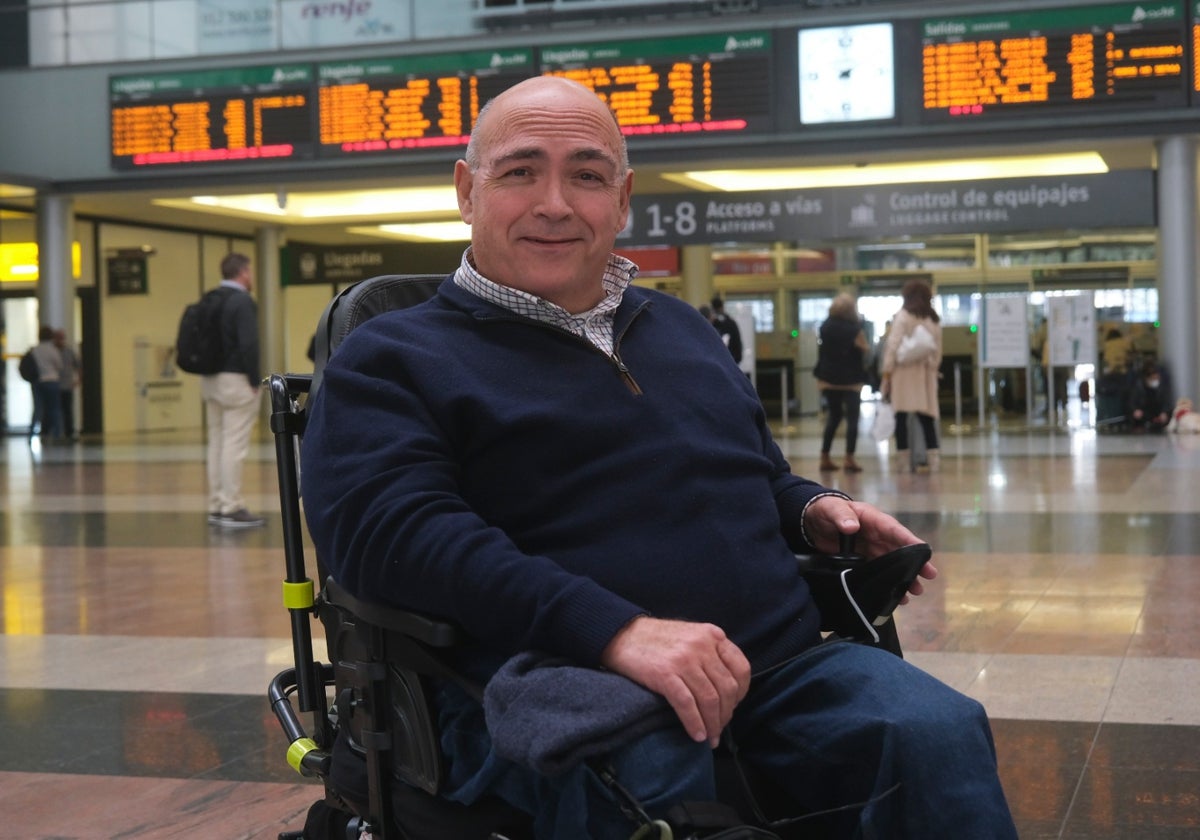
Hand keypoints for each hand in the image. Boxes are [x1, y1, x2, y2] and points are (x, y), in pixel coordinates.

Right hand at [600, 616, 750, 746]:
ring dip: (712, 724)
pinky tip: (696, 734)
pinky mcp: (664, 674)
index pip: (741, 668)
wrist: (621, 634)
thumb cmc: (656, 640)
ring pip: (709, 699)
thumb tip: (726, 690)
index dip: (742, 693)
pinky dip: (694, 723)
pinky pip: (687, 705)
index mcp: (712, 635)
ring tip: (709, 738)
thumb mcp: (691, 636)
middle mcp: (701, 645)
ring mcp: (683, 659)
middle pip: (727, 688)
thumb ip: (710, 653)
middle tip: (719, 729)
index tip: (733, 707)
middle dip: (726, 714)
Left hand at [803, 496, 936, 601]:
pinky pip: (877, 573)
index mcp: (873, 520)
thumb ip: (841, 516)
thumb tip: (852, 526)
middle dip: (914, 563)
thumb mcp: (832, 509)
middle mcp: (877, 536)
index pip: (894, 530)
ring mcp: (871, 550)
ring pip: (891, 565)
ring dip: (903, 577)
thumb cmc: (826, 510)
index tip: (924, 551)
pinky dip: (886, 584)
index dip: (909, 540)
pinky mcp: (862, 562)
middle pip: (899, 550)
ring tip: (915, 592)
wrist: (811, 522)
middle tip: (929, 576)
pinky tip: (894, 598)